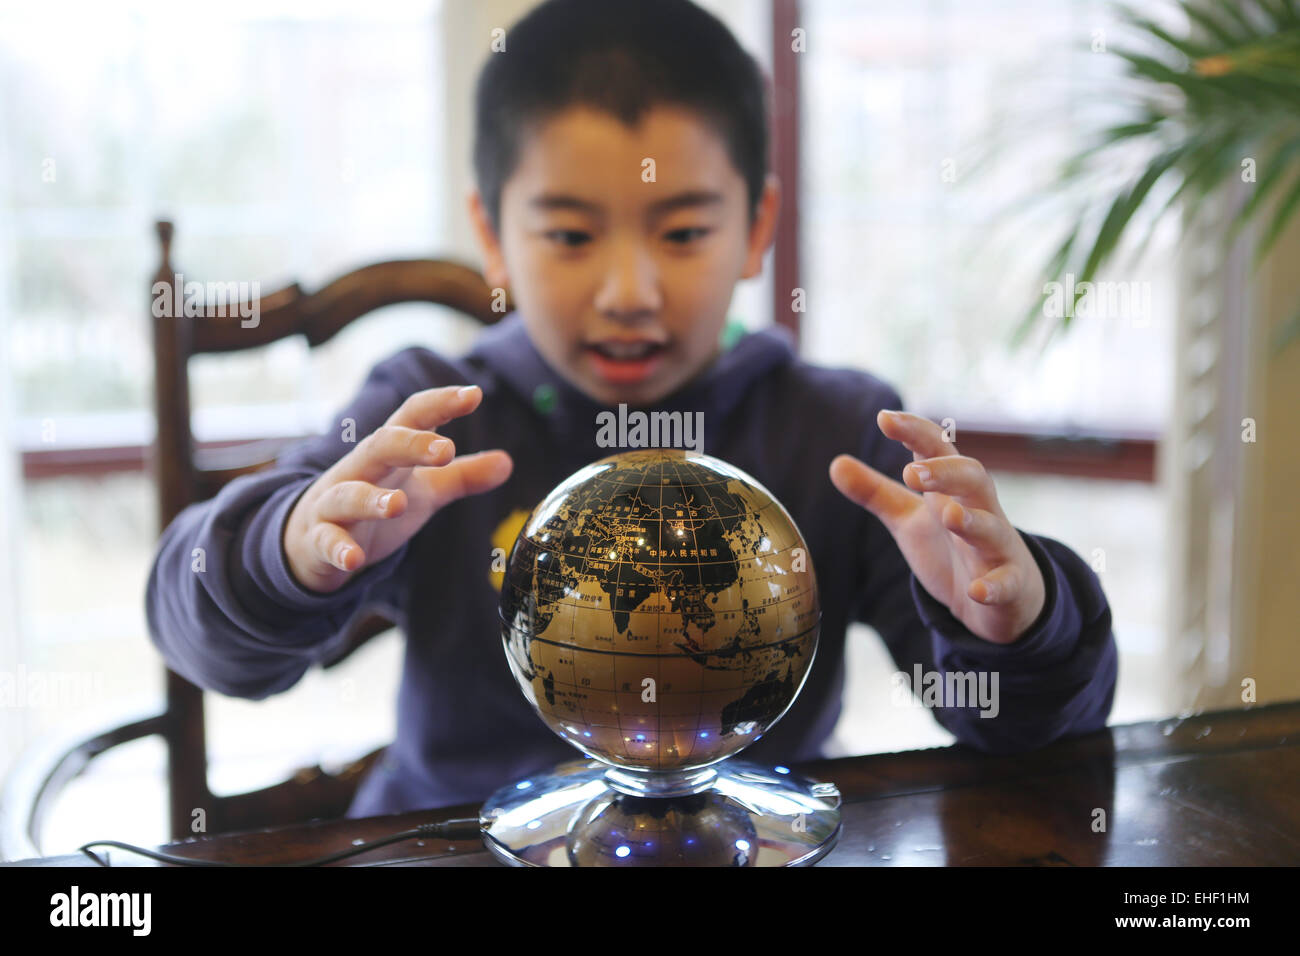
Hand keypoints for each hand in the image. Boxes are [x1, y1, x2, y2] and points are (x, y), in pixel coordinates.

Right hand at [283, 384, 512, 593]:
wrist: (311, 540)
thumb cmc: (375, 503)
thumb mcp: (424, 490)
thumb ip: (462, 476)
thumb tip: (508, 462)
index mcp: (389, 453)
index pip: (412, 417)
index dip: (440, 404)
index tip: (474, 394)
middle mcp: (360, 470)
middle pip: (380, 446)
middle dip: (410, 444)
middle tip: (446, 450)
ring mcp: (335, 504)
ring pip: (348, 494)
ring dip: (372, 499)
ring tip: (398, 505)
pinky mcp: (320, 539)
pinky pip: (326, 541)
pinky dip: (338, 549)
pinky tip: (354, 559)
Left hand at [828, 410, 1044, 643]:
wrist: (1002, 595)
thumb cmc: (951, 546)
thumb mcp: (908, 519)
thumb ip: (875, 493)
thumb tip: (835, 463)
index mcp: (952, 489)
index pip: (938, 449)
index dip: (914, 431)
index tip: (884, 418)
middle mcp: (979, 510)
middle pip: (973, 478)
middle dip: (945, 472)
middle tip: (911, 472)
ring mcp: (998, 546)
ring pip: (992, 528)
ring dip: (973, 521)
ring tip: (949, 515)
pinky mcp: (1009, 583)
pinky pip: (1007, 582)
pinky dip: (994, 586)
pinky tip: (976, 591)